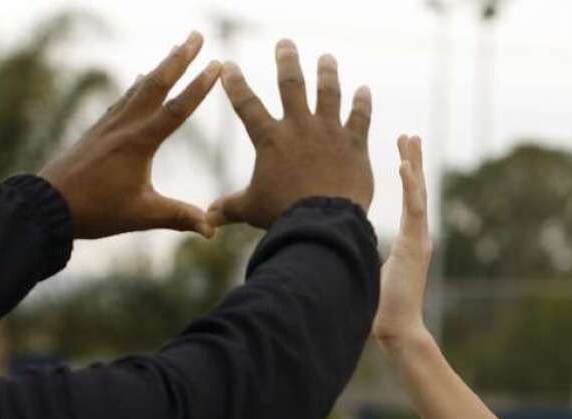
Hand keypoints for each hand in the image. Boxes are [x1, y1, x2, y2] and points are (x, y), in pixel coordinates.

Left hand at [39, 32, 219, 239]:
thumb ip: (178, 217)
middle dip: (179, 58)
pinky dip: (138, 85)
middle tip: (197, 36)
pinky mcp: (99, 131)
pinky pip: (124, 100)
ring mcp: (109, 125)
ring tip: (174, 49)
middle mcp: (124, 126)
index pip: (177, 109)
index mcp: (139, 142)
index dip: (199, 87)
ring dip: (161, 67)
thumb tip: (212, 229)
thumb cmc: (96, 210)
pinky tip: (141, 79)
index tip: (217, 65)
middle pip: (157, 84)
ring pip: (140, 88)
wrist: (47, 205)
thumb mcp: (142, 215)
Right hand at [207, 41, 373, 229]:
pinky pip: (360, 117)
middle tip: (286, 44)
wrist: (324, 221)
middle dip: (287, 61)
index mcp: (270, 139)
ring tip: (327, 58)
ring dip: (327, 73)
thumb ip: (230, 207)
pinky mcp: (354, 144)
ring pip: (328, 93)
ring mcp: (328, 132)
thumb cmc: (284, 215)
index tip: (228, 66)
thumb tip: (207, 219)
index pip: (247, 104)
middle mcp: (299, 127)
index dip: (235, 83)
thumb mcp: (252, 209)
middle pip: (291, 84)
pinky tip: (364, 90)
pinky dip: (362, 103)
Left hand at [372, 135, 433, 351]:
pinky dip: (410, 185)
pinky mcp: (415, 245)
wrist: (397, 329)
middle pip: (418, 191)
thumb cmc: (382, 309)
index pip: (409, 203)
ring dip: (413, 165)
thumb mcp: (371, 274)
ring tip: (409, 139)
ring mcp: (419, 240)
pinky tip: (404, 165)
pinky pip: (414, 209)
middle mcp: (418, 238)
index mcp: (409, 243)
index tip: (403, 155)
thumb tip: (347, 252)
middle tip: (409, 136)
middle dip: (414, 162)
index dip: (408, 178)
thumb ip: (367, 258)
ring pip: (418, 194)